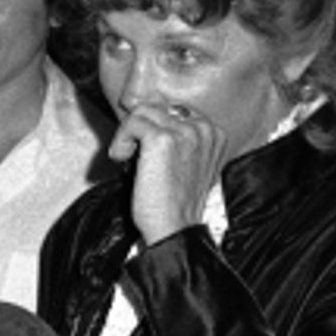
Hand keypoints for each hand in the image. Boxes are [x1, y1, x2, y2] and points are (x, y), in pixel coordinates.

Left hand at [108, 102, 225, 246]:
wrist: (175, 228)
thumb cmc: (176, 204)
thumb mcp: (188, 164)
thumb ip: (180, 141)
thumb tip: (148, 124)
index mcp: (214, 132)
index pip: (174, 110)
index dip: (152, 127)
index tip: (142, 149)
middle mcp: (204, 128)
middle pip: (159, 107)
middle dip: (138, 128)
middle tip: (130, 153)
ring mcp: (186, 132)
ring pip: (143, 111)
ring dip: (126, 133)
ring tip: (125, 156)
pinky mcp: (163, 139)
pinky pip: (132, 122)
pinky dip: (120, 139)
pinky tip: (121, 157)